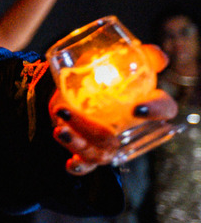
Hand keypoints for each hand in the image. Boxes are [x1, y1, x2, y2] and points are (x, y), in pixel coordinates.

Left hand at [50, 44, 175, 173]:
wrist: (74, 87)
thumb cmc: (103, 75)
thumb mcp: (116, 61)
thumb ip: (140, 56)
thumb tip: (160, 57)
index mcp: (145, 107)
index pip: (163, 111)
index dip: (155, 112)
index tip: (137, 108)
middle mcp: (129, 131)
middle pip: (117, 139)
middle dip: (93, 129)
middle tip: (67, 111)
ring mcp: (108, 145)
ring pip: (99, 153)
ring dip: (76, 142)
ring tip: (59, 129)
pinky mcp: (88, 152)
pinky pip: (86, 166)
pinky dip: (78, 166)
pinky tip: (70, 163)